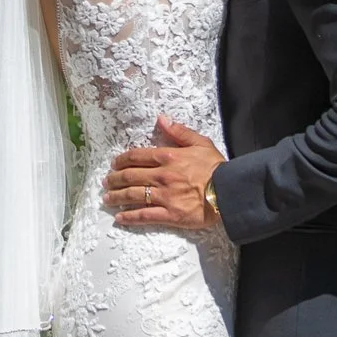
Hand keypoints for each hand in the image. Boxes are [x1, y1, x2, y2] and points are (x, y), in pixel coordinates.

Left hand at [102, 119, 221, 229]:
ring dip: (116, 197)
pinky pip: (144, 216)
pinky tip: (119, 218)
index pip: (137, 156)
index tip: (114, 164)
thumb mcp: (200, 142)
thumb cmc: (217, 167)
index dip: (122, 160)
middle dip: (114, 179)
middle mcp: (162, 176)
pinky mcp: (170, 215)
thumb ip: (179, 132)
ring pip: (133, 195)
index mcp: (168, 157)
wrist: (230, 192)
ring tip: (107, 199)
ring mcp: (164, 196)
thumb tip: (161, 119)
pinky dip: (129, 217)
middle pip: (130, 176)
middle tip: (106, 182)